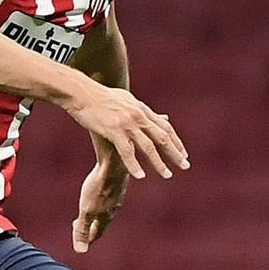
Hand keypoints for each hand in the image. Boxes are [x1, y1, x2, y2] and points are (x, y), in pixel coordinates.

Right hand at [68, 86, 188, 178]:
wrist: (82, 93)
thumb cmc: (101, 97)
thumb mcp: (127, 101)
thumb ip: (143, 111)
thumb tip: (160, 116)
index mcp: (142, 110)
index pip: (165, 128)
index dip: (176, 141)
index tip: (184, 154)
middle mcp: (139, 116)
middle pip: (162, 137)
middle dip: (175, 153)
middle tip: (185, 166)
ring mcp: (127, 123)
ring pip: (148, 147)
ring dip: (159, 162)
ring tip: (168, 175)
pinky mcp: (114, 130)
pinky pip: (127, 151)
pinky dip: (134, 165)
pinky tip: (140, 176)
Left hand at [72, 164, 127, 252]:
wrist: (114, 164)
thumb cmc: (99, 187)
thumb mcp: (87, 210)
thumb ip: (82, 229)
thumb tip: (80, 251)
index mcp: (105, 217)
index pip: (95, 234)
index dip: (85, 238)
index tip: (74, 230)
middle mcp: (113, 209)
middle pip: (101, 223)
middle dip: (89, 226)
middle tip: (77, 223)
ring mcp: (117, 197)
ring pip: (106, 211)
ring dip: (96, 214)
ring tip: (88, 210)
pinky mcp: (118, 186)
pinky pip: (109, 199)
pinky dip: (101, 202)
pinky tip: (98, 193)